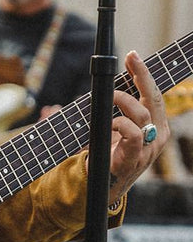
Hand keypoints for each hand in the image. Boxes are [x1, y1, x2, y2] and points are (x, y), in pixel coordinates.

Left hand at [107, 50, 169, 203]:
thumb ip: (111, 109)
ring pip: (143, 113)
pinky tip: (109, 123)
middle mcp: (157, 136)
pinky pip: (133, 133)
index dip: (145, 74)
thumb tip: (84, 92)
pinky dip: (119, 123)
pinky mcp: (135, 158)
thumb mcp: (113, 127)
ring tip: (110, 97)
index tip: (133, 56)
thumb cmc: (108, 154)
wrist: (103, 186)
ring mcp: (148, 149)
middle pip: (155, 98)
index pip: (155, 95)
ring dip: (123, 100)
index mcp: (157, 127)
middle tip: (131, 58)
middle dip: (142, 75)